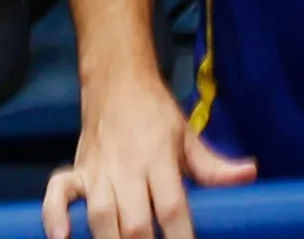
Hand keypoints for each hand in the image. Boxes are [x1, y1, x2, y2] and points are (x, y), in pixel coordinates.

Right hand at [46, 92, 252, 238]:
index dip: (181, 237)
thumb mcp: (188, 136)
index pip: (173, 207)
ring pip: (101, 216)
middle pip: (136, 221)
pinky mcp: (76, 170)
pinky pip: (58, 193)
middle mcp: (128, 168)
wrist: (116, 80)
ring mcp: (98, 171)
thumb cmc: (156, 115)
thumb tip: (249, 174)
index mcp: (160, 159)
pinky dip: (54, 215)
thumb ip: (214, 165)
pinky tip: (60, 238)